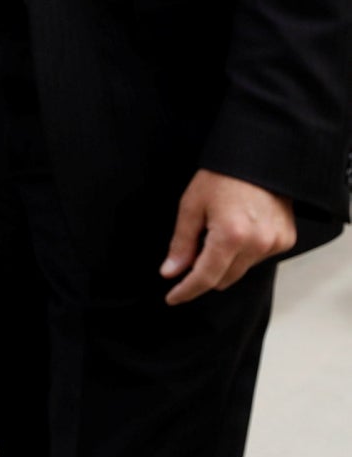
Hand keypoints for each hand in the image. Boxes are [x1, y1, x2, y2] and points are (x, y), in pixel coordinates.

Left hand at [161, 170, 296, 304]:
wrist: (259, 158)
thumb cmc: (221, 177)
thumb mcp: (191, 206)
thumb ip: (181, 244)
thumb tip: (170, 272)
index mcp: (230, 236)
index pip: (205, 277)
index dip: (186, 290)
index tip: (172, 298)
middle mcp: (257, 244)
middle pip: (224, 279)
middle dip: (204, 274)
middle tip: (190, 255)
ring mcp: (275, 243)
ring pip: (241, 270)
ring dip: (225, 262)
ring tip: (218, 231)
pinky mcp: (286, 240)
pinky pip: (258, 258)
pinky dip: (244, 252)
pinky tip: (238, 229)